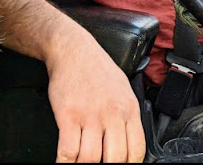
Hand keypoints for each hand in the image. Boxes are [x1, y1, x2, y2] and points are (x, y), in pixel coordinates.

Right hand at [46, 28, 145, 162]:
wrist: (73, 49)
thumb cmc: (96, 67)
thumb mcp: (123, 87)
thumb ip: (127, 114)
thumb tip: (129, 140)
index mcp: (129, 108)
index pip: (137, 150)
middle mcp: (112, 113)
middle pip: (116, 159)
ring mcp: (90, 115)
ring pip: (91, 159)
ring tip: (81, 162)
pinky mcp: (69, 115)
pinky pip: (68, 151)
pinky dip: (66, 163)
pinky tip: (65, 162)